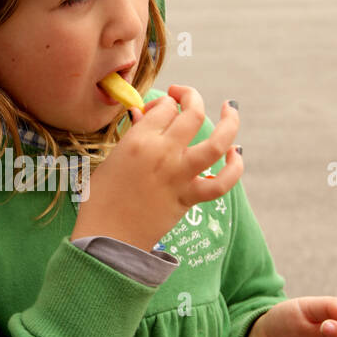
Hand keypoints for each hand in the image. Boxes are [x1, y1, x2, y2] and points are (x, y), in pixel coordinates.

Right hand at [71, 86, 242, 251]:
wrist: (108, 239)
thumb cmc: (100, 199)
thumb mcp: (111, 159)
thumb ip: (131, 136)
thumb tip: (143, 116)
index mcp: (138, 140)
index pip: (164, 107)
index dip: (163, 103)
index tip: (156, 111)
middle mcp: (163, 153)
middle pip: (192, 113)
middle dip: (191, 97)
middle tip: (185, 98)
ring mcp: (179, 175)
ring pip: (217, 142)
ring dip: (230, 122)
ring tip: (229, 108)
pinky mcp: (189, 198)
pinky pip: (221, 182)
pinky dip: (234, 168)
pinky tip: (236, 154)